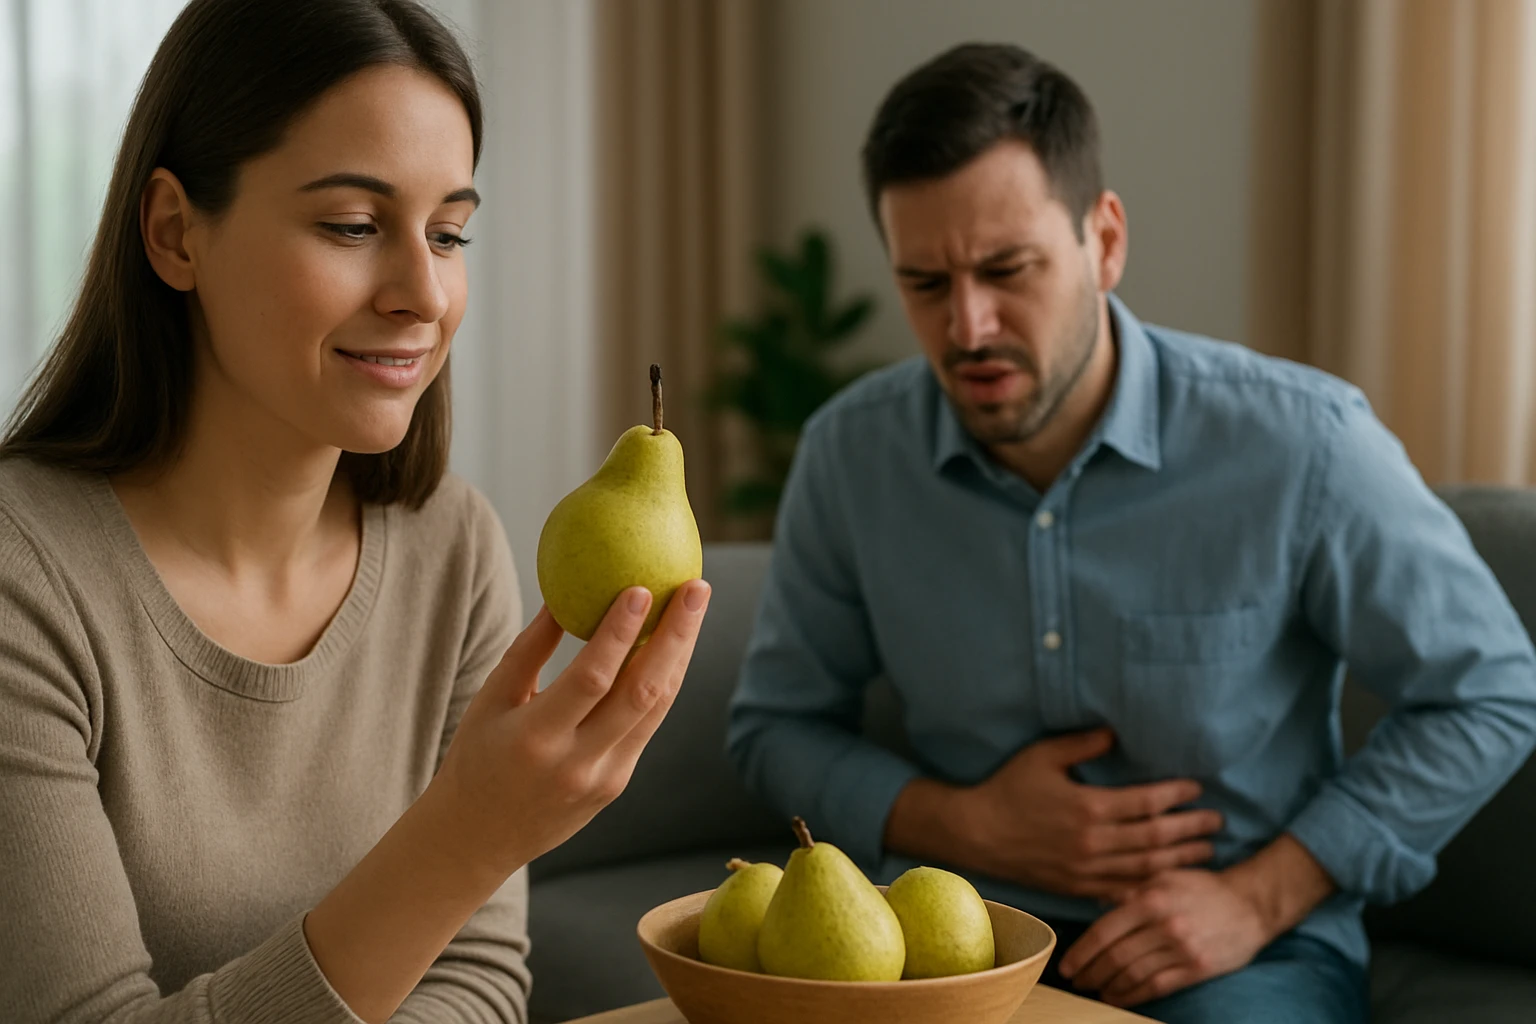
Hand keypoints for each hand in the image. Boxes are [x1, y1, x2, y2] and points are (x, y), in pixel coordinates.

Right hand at [430, 580, 710, 876]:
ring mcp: (604, 778)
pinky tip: (673, 645)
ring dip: (681, 654)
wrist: (479, 839)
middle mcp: (577, 763)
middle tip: (697, 588)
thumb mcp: (489, 701)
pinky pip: (648, 724)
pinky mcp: (618, 784)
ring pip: (656, 708)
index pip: (591, 679)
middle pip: (643, 692)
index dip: (620, 633)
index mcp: (536, 739)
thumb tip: (562, 594)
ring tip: (695, 606)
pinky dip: (664, 680)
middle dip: (677, 636)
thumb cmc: (477, 758)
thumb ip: (529, 650)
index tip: (641, 588)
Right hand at [944, 728, 1222, 897]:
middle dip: (1190, 829)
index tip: (1196, 788)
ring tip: (1206, 853)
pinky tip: (1167, 883)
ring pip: (1145, 867)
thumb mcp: (1042, 756)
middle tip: (1216, 822)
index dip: (1176, 794)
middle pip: (1155, 837)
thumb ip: (1081, 744)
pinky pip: (1121, 891)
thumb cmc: (1008, 788)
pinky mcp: (1077, 887)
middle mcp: (1093, 841)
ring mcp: (1086, 869)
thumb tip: (1116, 732)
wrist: (976, 833)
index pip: (1146, 801)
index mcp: (1088, 806)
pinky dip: (1148, 887)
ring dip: (1180, 860)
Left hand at [1058, 869, 1268, 1006]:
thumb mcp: (1163, 877)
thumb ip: (1130, 892)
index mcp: (1150, 899)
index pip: (1104, 930)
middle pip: (1115, 956)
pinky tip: (1117, 997)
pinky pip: (1157, 986)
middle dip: (1090, 972)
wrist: (1250, 904)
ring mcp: (1181, 950)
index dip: (1081, 951)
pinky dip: (1132, 995)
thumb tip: (1098, 905)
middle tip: (1076, 980)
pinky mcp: (1197, 969)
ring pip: (1133, 974)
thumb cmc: (1202, 888)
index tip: (1067, 964)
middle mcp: (1164, 925)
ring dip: (1108, 986)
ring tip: (1094, 989)